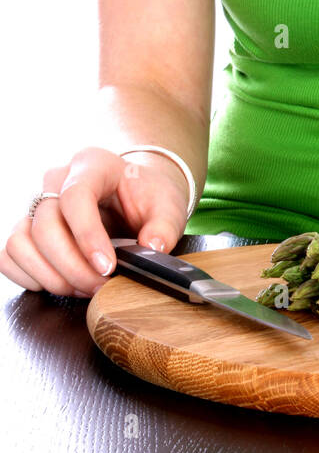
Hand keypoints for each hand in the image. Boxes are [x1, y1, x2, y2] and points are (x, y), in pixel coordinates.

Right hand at [0, 146, 190, 297]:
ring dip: (50, 275)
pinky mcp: (27, 227)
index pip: (75, 196)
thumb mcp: (169, 207)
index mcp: (93, 164)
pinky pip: (9, 254)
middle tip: (100, 286)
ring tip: (83, 288)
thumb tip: (150, 248)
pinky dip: (29, 276)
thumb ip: (164, 227)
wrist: (134, 193)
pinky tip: (60, 283)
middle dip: (72, 266)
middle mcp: (57, 179)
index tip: (107, 267)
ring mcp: (37, 202)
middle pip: (45, 224)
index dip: (87, 235)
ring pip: (21, 241)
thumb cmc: (149, 197)